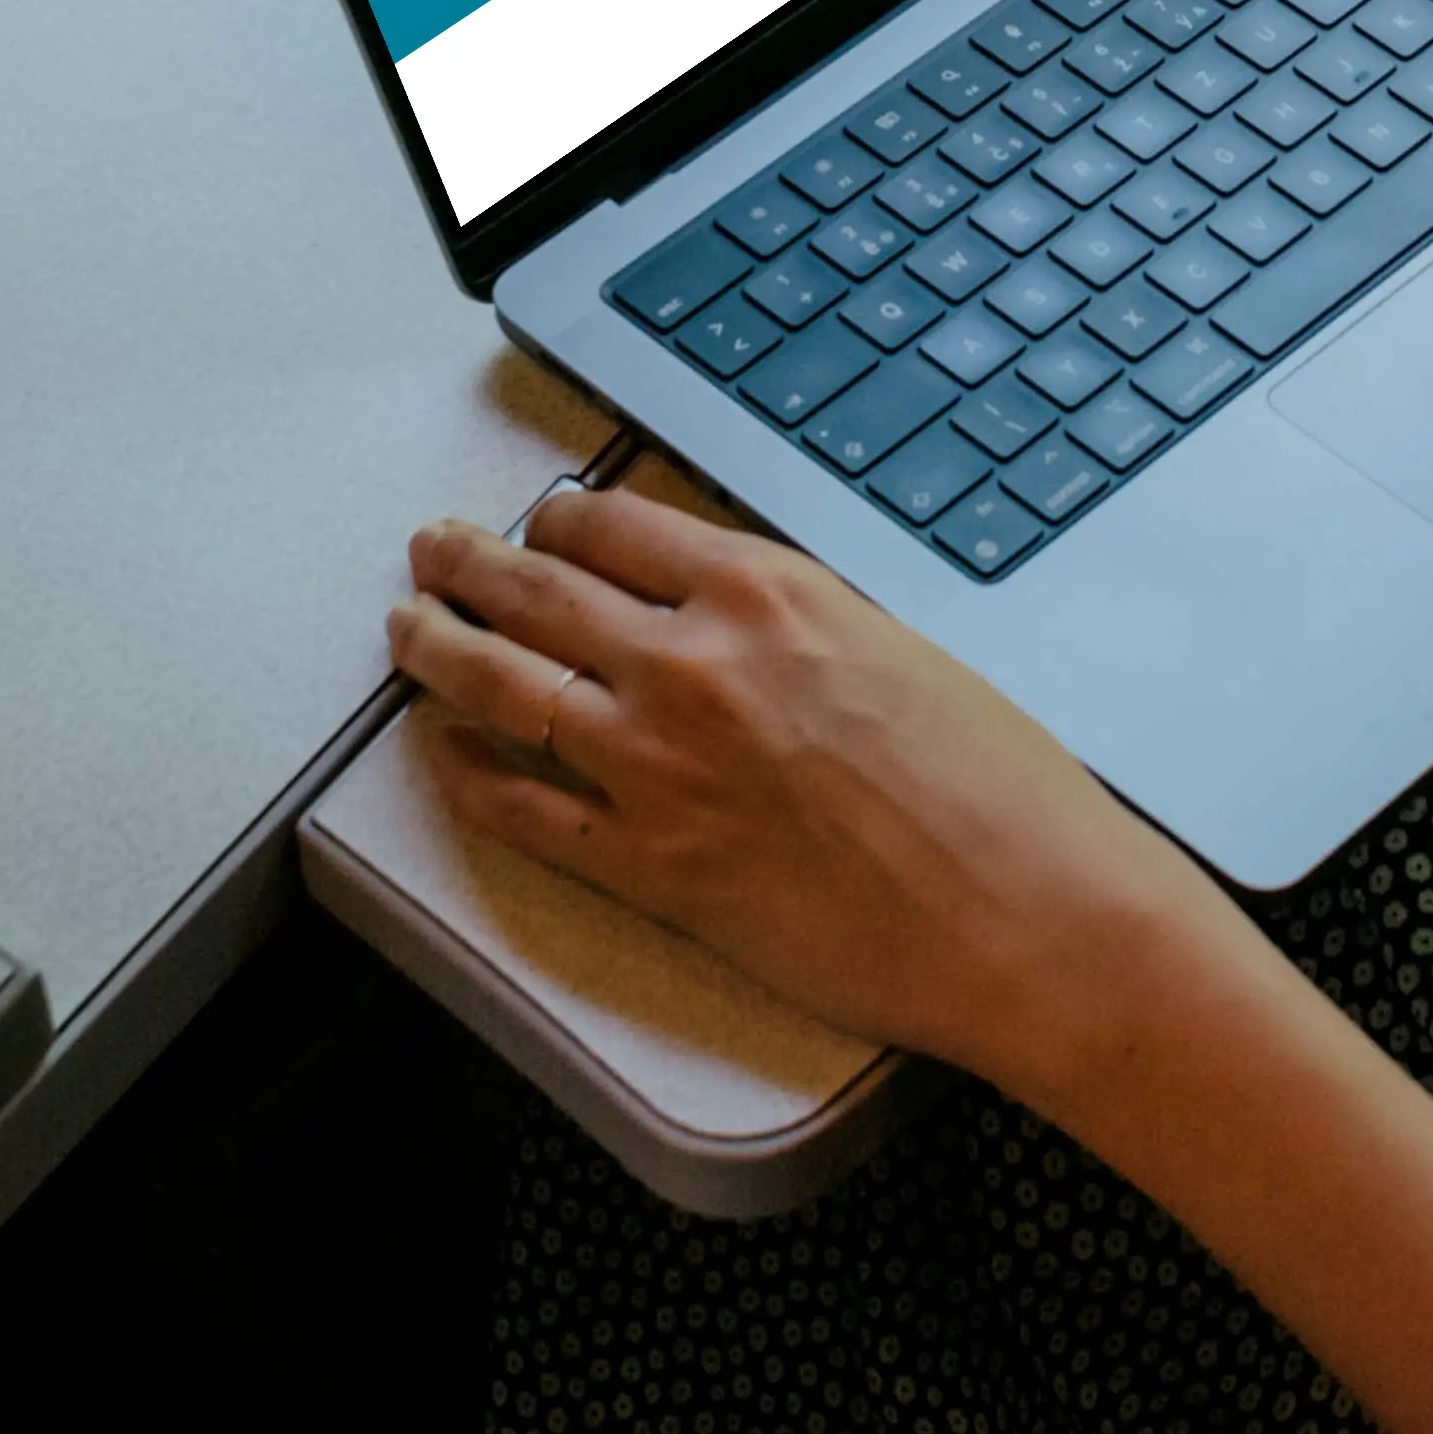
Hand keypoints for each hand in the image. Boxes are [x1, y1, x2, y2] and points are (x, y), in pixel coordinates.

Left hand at [389, 489, 1236, 1102]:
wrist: (1025, 912)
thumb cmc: (996, 787)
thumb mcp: (895, 644)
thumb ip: (797, 621)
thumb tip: (732, 613)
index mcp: (764, 592)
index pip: (612, 528)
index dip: (556, 521)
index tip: (538, 523)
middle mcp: (692, 664)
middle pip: (535, 593)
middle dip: (467, 565)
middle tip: (432, 551)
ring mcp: (659, 768)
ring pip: (503, 689)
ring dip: (439, 651)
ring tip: (407, 631)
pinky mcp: (652, 870)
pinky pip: (526, 814)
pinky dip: (467, 780)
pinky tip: (440, 758)